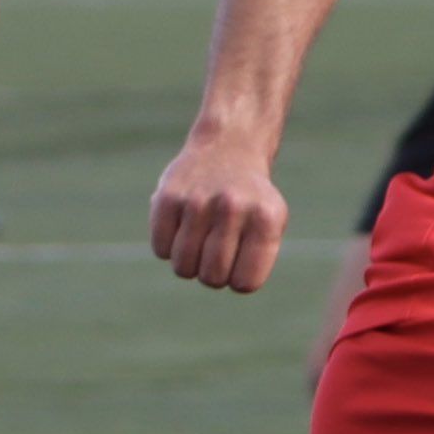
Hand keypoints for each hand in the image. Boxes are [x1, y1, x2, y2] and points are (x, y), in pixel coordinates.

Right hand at [150, 125, 287, 291]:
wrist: (228, 149)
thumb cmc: (251, 201)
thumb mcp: (272, 225)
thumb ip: (256, 260)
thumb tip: (233, 282)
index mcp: (265, 219)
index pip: (245, 283)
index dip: (239, 281)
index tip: (239, 264)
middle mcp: (232, 208)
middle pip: (213, 278)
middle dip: (213, 275)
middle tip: (217, 252)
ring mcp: (198, 201)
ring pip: (183, 267)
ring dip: (189, 263)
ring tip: (200, 239)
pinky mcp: (167, 197)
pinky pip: (161, 250)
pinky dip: (168, 247)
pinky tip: (182, 226)